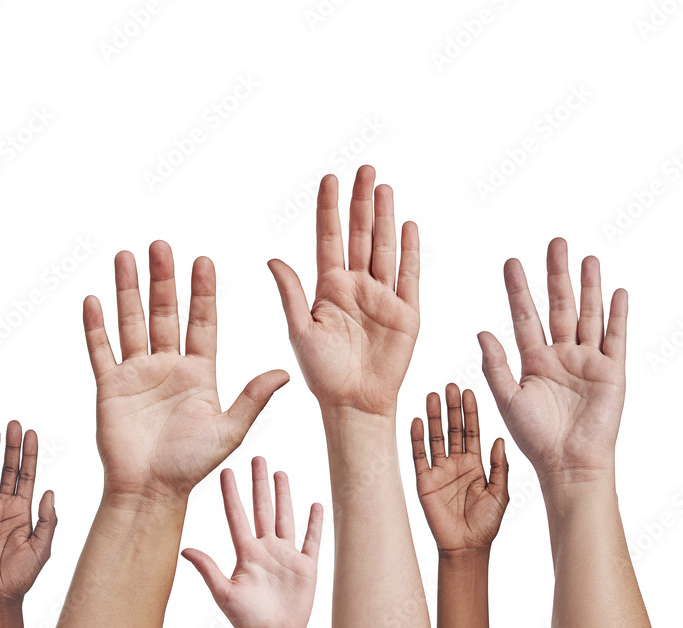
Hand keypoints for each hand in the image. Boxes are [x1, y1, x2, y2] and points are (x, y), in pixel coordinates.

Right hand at [0, 422, 55, 601]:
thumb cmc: (23, 574)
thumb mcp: (42, 547)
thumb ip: (48, 520)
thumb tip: (51, 492)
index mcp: (25, 509)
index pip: (28, 475)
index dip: (30, 454)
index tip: (31, 433)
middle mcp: (5, 505)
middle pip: (9, 469)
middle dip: (11, 447)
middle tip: (13, 424)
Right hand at [83, 241, 288, 500]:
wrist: (150, 491)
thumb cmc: (191, 465)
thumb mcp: (229, 429)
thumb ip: (252, 399)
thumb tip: (284, 373)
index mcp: (199, 372)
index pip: (202, 322)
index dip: (202, 292)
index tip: (203, 261)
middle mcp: (168, 366)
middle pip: (165, 312)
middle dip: (163, 279)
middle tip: (162, 244)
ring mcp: (137, 374)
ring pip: (132, 322)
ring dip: (128, 290)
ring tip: (126, 256)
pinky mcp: (110, 387)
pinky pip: (101, 350)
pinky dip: (96, 326)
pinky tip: (94, 299)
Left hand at [182, 457, 322, 627]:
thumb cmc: (246, 621)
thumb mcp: (224, 593)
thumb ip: (208, 569)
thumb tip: (184, 550)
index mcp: (246, 553)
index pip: (237, 515)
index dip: (232, 493)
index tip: (227, 471)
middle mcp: (266, 549)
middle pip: (262, 509)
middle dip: (259, 483)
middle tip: (257, 458)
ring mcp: (287, 556)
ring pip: (285, 517)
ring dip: (284, 495)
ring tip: (280, 472)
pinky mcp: (306, 567)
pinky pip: (311, 540)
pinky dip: (314, 522)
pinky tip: (315, 504)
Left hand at [268, 165, 419, 417]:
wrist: (353, 404)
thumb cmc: (322, 374)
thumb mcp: (299, 331)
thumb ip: (290, 294)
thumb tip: (272, 259)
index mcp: (328, 288)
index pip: (329, 238)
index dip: (329, 209)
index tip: (330, 178)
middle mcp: (356, 286)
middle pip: (359, 234)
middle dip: (361, 202)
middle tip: (365, 168)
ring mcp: (383, 297)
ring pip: (383, 247)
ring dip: (384, 218)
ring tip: (384, 187)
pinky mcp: (406, 312)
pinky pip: (409, 275)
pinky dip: (410, 250)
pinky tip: (408, 225)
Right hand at [411, 385, 508, 551]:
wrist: (467, 547)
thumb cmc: (486, 524)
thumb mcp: (501, 494)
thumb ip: (500, 468)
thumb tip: (500, 440)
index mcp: (476, 464)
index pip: (471, 432)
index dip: (470, 413)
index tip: (469, 392)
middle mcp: (456, 463)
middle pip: (452, 430)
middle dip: (451, 409)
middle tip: (450, 387)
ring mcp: (439, 471)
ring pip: (435, 438)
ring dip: (434, 418)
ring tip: (432, 396)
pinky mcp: (424, 481)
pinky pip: (419, 456)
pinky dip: (417, 439)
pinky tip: (418, 422)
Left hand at [478, 238, 626, 482]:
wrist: (568, 464)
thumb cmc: (535, 438)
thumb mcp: (507, 398)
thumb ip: (495, 365)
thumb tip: (481, 331)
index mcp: (533, 360)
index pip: (524, 315)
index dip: (518, 289)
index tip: (511, 262)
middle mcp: (561, 355)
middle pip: (559, 306)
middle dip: (556, 275)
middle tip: (555, 244)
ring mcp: (588, 361)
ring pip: (588, 315)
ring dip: (589, 286)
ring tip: (587, 258)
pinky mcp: (612, 371)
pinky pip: (616, 337)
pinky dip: (618, 315)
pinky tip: (618, 291)